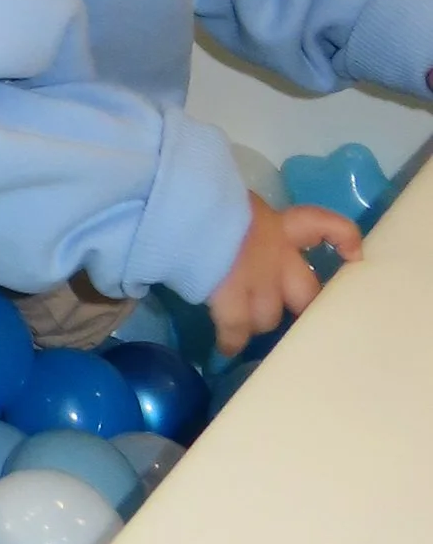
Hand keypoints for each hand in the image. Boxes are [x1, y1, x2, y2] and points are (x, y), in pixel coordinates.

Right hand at [206, 194, 361, 358]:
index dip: (343, 240)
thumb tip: (235, 227)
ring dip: (260, 321)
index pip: (325, 226)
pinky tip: (226, 347)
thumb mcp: (234, 201)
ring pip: (269, 316)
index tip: (353, 256)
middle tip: (300, 317)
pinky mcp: (233, 304)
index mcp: (279, 225)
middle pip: (306, 292)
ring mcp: (258, 285)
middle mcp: (278, 258)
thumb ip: (246, 220)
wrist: (189, 212)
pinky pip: (236, 331)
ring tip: (248, 326)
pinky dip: (231, 341)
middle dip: (304, 307)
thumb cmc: (208, 196)